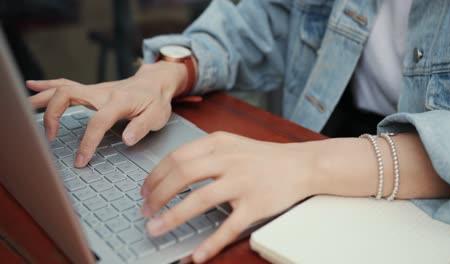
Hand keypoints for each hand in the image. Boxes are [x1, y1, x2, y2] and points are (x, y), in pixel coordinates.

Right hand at [28, 61, 188, 166]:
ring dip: (42, 98)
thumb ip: (143, 127)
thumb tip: (127, 139)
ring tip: (25, 110)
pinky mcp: (91, 91)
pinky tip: (33, 86)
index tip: (81, 160)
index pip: (98, 122)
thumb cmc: (156, 101)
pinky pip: (66, 85)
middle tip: (48, 137)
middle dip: (53, 115)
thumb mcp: (158, 116)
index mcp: (120, 101)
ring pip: (62, 88)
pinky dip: (48, 85)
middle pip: (68, 95)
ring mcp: (95, 90)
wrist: (155, 82)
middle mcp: (103, 92)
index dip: (88, 142)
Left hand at [140, 132, 317, 262]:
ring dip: (173, 217)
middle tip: (145, 210)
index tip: (144, 190)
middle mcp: (229, 160)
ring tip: (155, 229)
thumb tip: (172, 171)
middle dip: (157, 195)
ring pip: (200, 200)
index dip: (155, 176)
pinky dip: (211, 242)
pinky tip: (197, 254)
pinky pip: (229, 226)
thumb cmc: (263, 157)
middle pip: (182, 175)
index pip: (177, 157)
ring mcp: (243, 182)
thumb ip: (205, 152)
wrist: (301, 164)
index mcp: (219, 143)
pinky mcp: (256, 205)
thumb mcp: (233, 143)